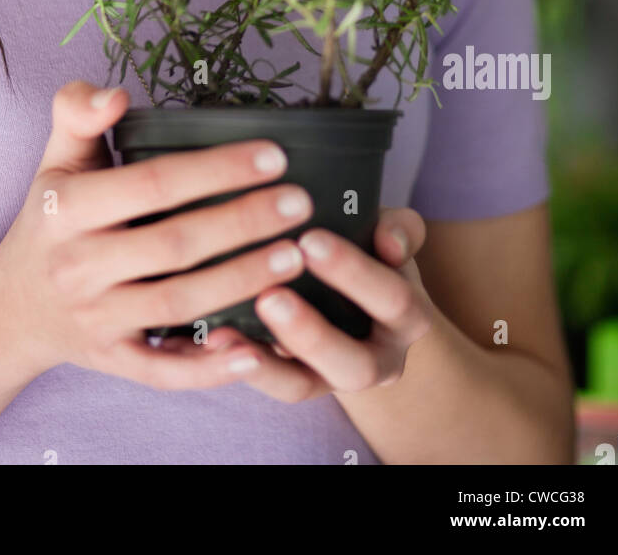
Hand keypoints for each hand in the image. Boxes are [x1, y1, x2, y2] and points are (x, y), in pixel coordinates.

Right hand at [0, 80, 315, 389]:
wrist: (9, 307)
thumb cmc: (49, 219)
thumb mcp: (54, 160)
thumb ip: (77, 112)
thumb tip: (116, 94)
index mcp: (66, 208)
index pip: (152, 184)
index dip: (216, 169)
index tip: (274, 155)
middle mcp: (78, 265)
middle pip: (174, 244)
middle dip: (244, 222)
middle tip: (299, 203)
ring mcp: (95, 319)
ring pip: (179, 304)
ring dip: (242, 281)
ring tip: (295, 255)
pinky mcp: (110, 361)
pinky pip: (163, 371)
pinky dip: (209, 368)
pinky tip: (255, 350)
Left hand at [156, 208, 432, 401]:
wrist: (362, 301)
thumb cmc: (370, 251)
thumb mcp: (389, 235)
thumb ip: (399, 230)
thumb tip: (389, 241)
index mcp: (408, 317)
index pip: (391, 298)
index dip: (354, 273)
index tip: (309, 239)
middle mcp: (380, 361)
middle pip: (353, 362)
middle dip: (309, 332)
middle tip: (269, 297)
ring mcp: (334, 380)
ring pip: (302, 387)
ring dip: (265, 363)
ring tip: (224, 335)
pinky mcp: (296, 386)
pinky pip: (267, 385)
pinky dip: (238, 365)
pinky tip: (208, 340)